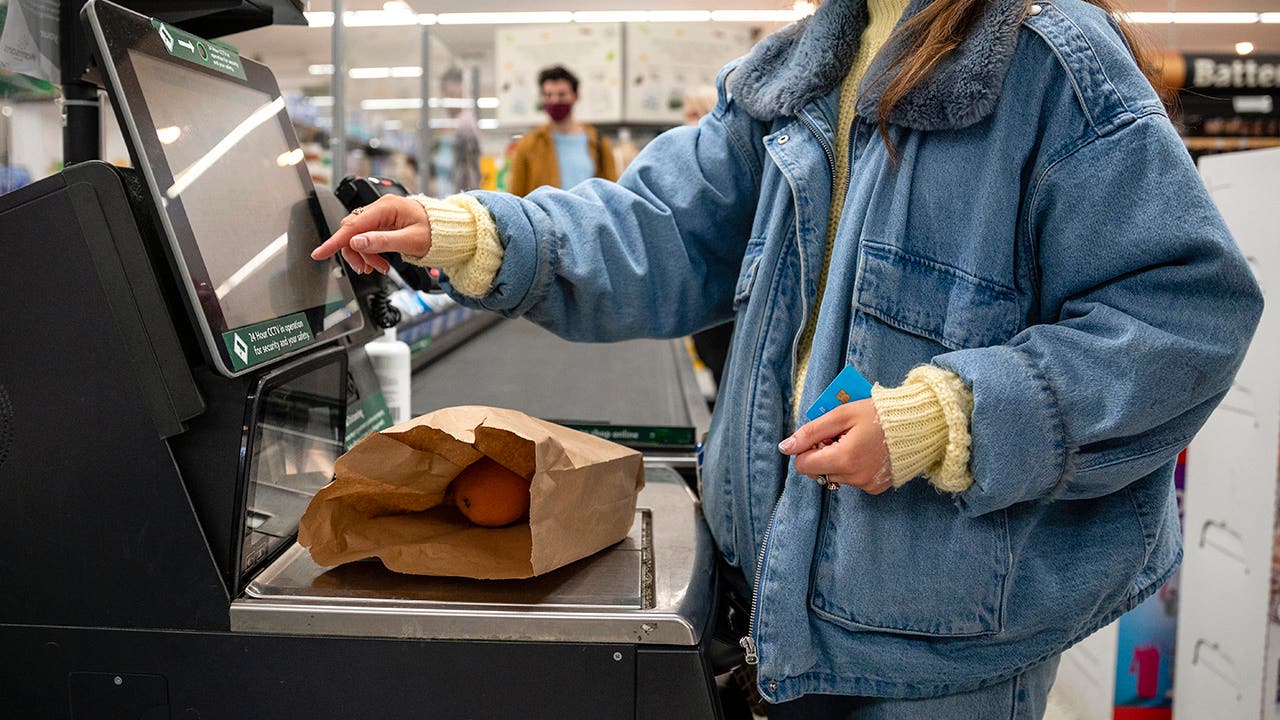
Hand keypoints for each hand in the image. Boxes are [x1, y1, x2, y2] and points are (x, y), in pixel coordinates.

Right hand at [310, 195, 431, 273]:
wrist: (450, 230)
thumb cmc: (437, 232)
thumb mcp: (410, 241)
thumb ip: (382, 241)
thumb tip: (357, 242)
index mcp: (387, 207)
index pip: (354, 225)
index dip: (335, 241)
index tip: (320, 253)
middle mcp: (382, 208)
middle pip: (353, 231)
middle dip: (356, 252)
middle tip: (367, 269)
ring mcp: (382, 215)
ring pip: (359, 236)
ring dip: (365, 255)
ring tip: (379, 268)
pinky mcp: (384, 223)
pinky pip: (369, 238)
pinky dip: (371, 252)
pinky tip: (380, 262)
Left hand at [777, 399, 893, 494]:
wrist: (919, 424)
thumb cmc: (879, 414)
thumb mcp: (841, 415)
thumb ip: (811, 431)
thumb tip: (785, 447)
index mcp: (844, 459)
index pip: (803, 465)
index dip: (807, 448)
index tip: (822, 436)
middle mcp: (855, 478)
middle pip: (819, 471)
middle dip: (824, 453)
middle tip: (842, 435)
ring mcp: (867, 485)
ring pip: (835, 475)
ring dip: (838, 460)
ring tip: (857, 441)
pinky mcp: (876, 487)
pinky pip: (853, 479)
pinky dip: (853, 466)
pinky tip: (867, 451)